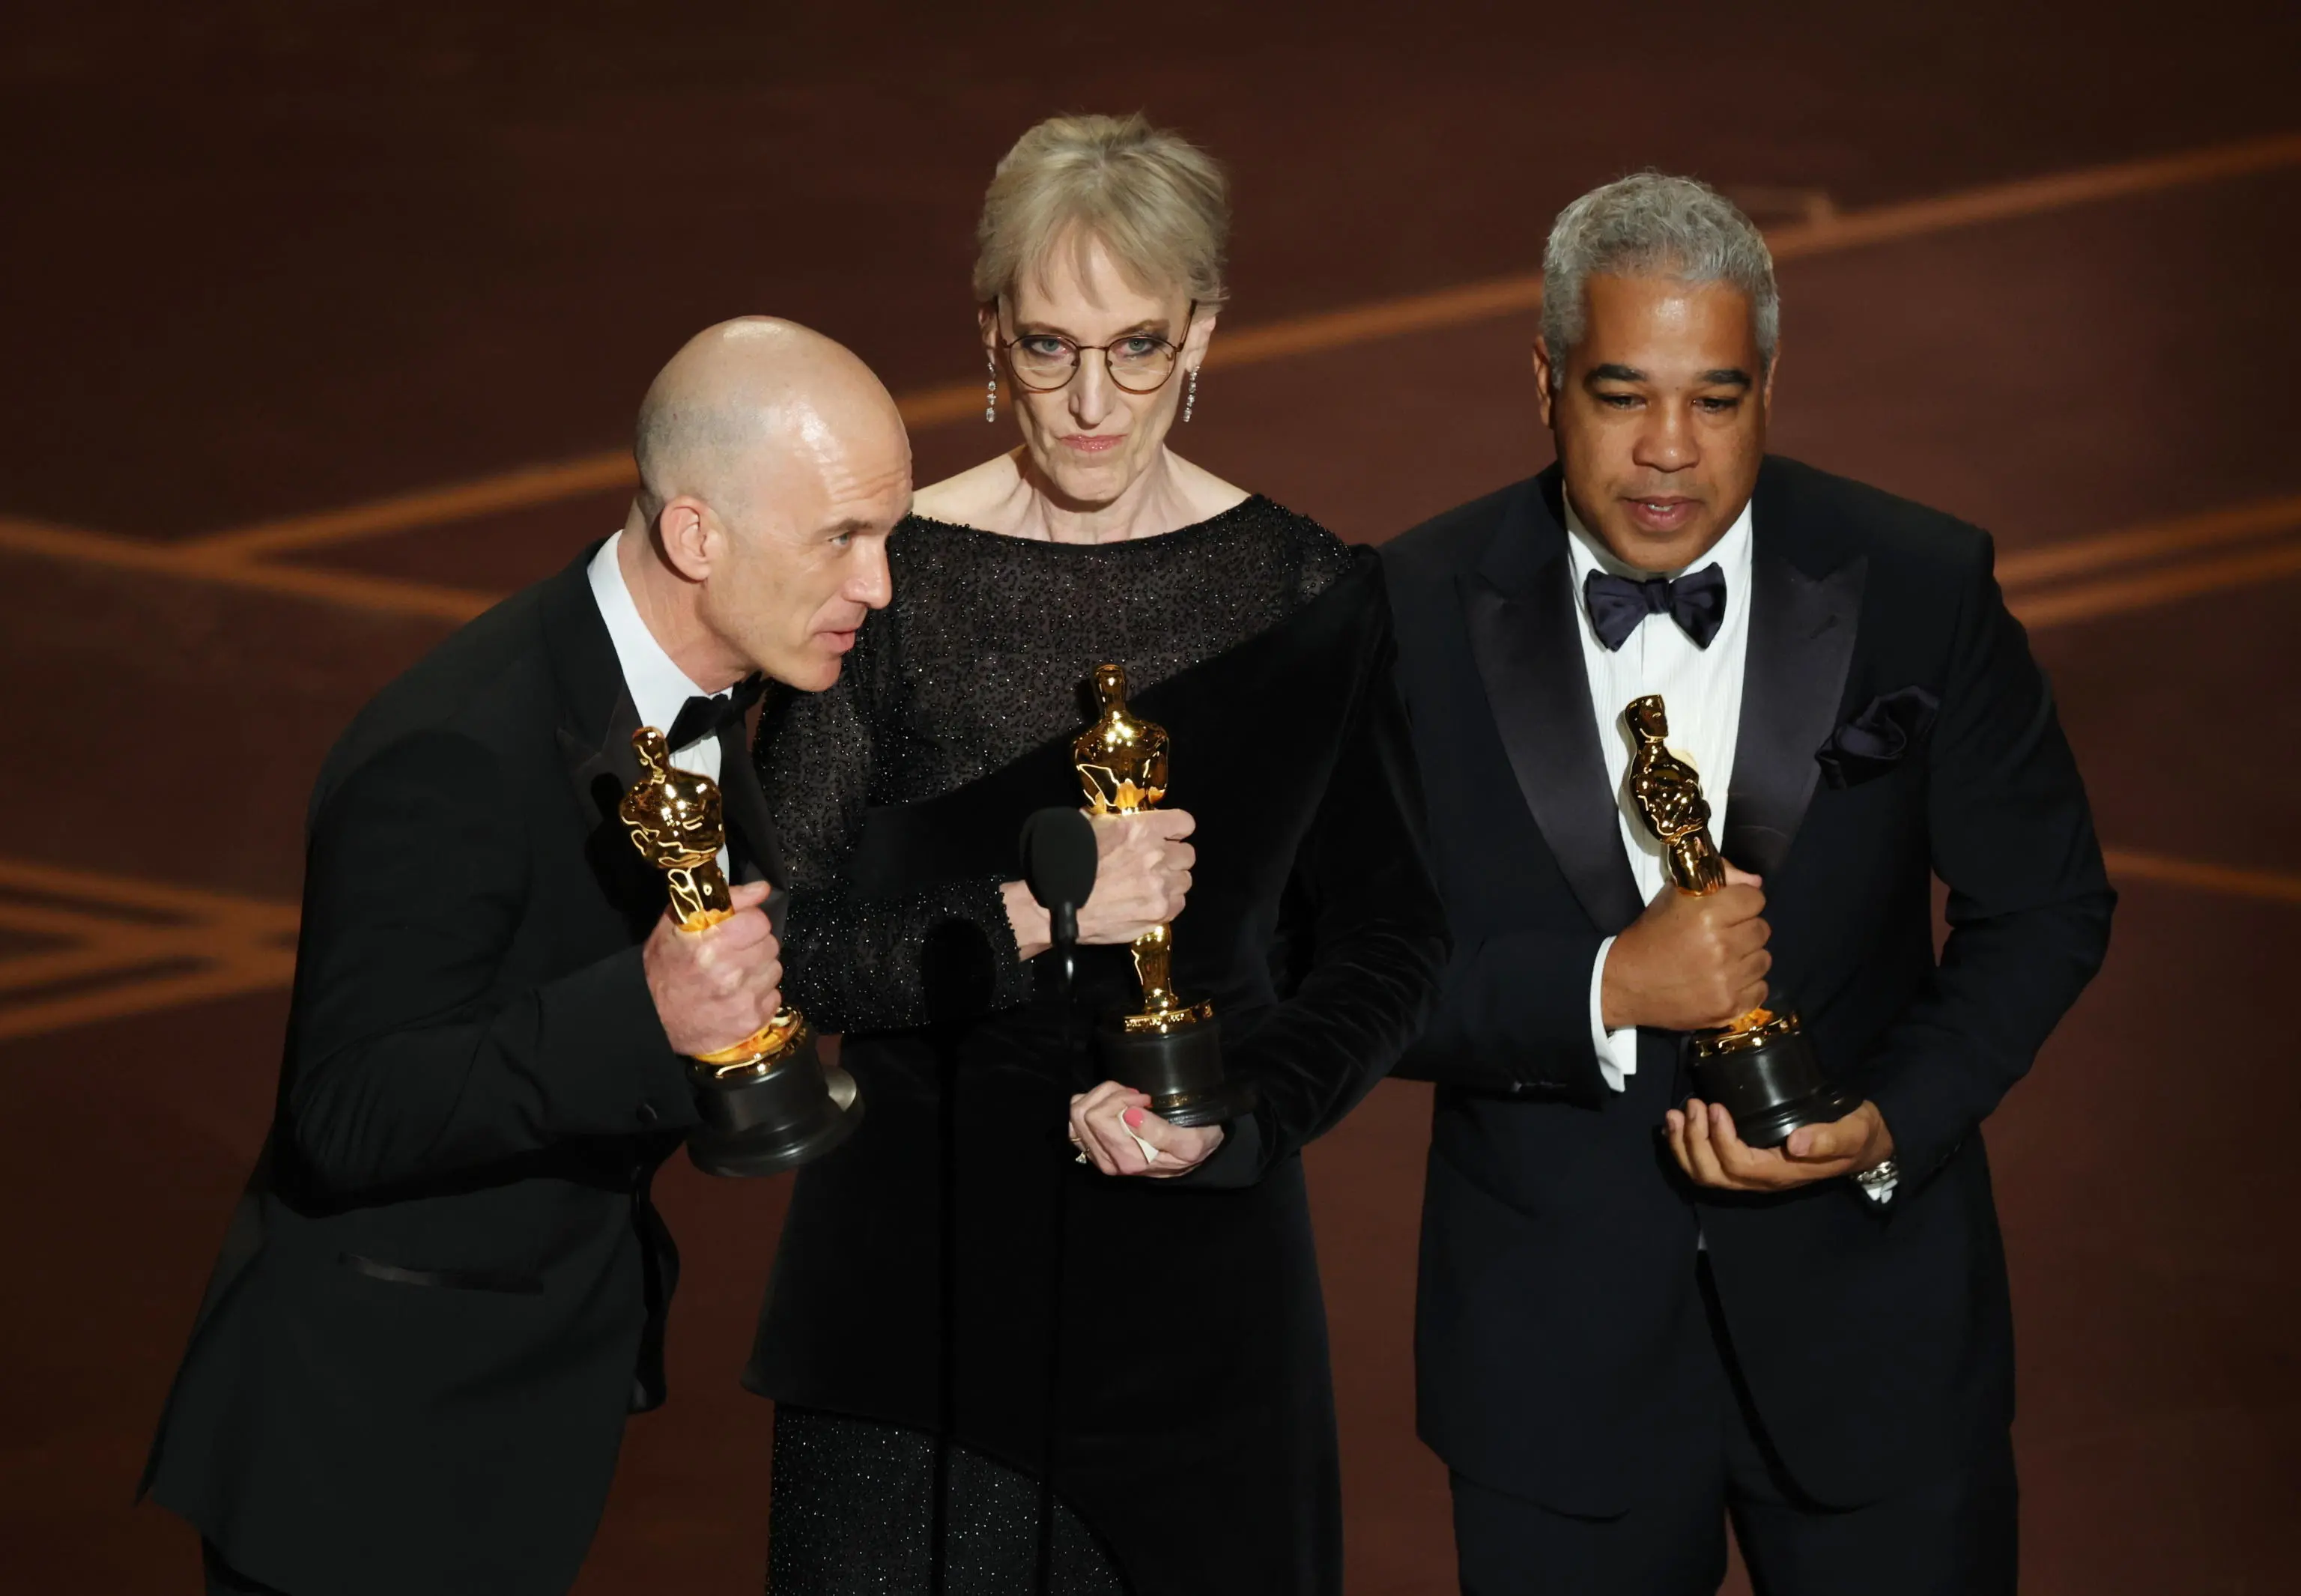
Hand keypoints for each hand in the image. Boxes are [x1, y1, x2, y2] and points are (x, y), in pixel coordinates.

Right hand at [643, 879, 784, 1056]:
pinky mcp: (751, 1021)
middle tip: (733, 953)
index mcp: (709, 942)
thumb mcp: (678, 921)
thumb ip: (725, 900)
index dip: (748, 922)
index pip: (759, 921)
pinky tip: (736, 996)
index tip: (736, 928)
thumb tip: (762, 889)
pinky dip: (759, 996)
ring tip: (734, 976)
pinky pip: (773, 997)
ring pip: (774, 970)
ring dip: (758, 971)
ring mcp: (742, 999)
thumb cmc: (663, 966)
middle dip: (754, 946)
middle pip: (770, 944)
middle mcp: (728, 971)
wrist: (650, 1017)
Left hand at [1067, 1080, 1223, 1177]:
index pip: (1096, 1118)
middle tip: (1136, 1095)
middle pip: (1082, 1112)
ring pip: (1076, 1111)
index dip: (1119, 1098)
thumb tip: (1129, 1115)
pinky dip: (1094, 1102)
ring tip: (1127, 1097)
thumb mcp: (1191, 1142)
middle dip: (1109, 1093)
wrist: (1195, 1156)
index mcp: (1127, 1159)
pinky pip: (1076, 1117)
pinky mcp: (1095, 1145)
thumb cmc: (1195, 1144)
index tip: (1145, 1099)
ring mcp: (1098, 1153)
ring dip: (1101, 1096)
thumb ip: (1161, 1132)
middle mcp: (1107, 1160)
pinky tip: (1115, 1103)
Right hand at [1078, 810, 1194, 944]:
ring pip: (1184, 880)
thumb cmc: (1070, 862)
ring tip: (1150, 887)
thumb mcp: (1092, 828)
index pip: (1184, 823)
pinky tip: (1148, 903)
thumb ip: (1116, 824)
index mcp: (1142, 829)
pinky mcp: (1159, 912)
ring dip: (1171, 882)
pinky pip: (1178, 904)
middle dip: (1173, 858)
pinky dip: (1167, 903)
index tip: (1169, 837)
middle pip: (1187, 854)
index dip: (1176, 831)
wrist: (1059, 904)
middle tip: (1155, 865)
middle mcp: (1157, 855)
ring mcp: (1161, 886)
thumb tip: (1121, 822)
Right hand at [1600, 863, 1769, 1031]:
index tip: (1726, 911)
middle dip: (1744, 929)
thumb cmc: (1651, 934)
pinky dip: (1746, 986)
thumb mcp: (1675, 896)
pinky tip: (1724, 981)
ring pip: (1763, 960)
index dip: (1741, 903)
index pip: (1755, 899)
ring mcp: (1727, 980)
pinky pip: (1761, 989)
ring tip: (1722, 961)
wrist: (1626, 983)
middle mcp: (1721, 946)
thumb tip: (1756, 882)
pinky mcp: (1729, 1007)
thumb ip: (1719, 877)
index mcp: (1708, 913)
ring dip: (1746, 958)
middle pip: (1762, 929)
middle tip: (1722, 937)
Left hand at [1664, 1097, 1894, 1191]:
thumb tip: (1798, 1143)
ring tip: (1676, 1113)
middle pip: (1713, 1175)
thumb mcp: (1852, 1132)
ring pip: (1704, 1174)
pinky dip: (1686, 1147)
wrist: (1861, 1144)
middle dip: (1694, 1142)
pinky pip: (1706, 1166)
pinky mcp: (1744, 1162)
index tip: (1716, 1107)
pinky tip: (1680, 1123)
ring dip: (1684, 1146)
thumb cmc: (1855, 1134)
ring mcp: (1751, 1174)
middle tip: (1692, 1105)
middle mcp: (1762, 1179)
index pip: (1740, 1166)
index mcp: (1783, 1173)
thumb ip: (1830, 1138)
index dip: (1721, 1140)